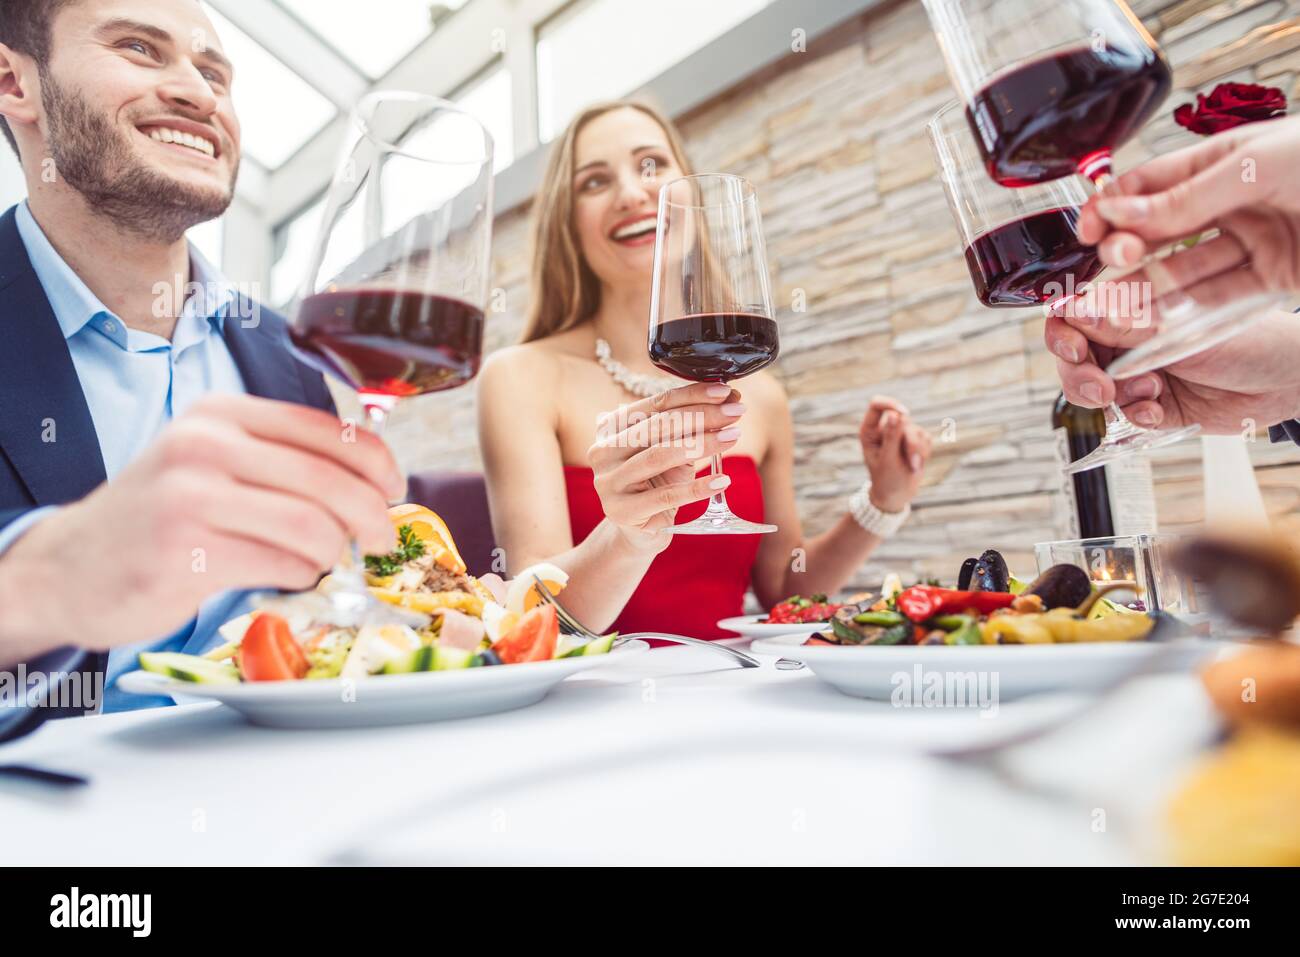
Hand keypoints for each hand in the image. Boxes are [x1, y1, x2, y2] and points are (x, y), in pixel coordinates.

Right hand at [0, 395, 403, 656]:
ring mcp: (191, 497)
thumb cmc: (161, 515)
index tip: (394, 490)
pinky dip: (300, 577)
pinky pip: (281, 566)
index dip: (377, 463)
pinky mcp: (185, 552)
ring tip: (324, 561)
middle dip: (372, 516)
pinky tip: (286, 576)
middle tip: (382, 541)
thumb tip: (372, 479)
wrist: (69, 566)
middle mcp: (205, 445)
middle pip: (330, 481)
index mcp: (223, 413)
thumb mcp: (212, 461)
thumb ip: (281, 459)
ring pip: (312, 527)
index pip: (328, 430)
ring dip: (334, 554)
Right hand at [587, 383, 744, 553]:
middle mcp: (603, 452)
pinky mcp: (622, 512)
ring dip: (701, 443)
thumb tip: (731, 400)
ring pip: (659, 456)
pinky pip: (667, 496)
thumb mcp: (673, 451)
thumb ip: (694, 426)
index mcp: (611, 429)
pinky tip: (722, 480)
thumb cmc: (658, 484)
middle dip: (702, 416)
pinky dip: (698, 488)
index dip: (692, 395)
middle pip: (658, 427)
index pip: (655, 404)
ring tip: (733, 437)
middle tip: (735, 412)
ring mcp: (609, 483)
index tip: (725, 392)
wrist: (640, 531)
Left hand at [859, 397, 929, 512]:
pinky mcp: (915, 439)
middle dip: (910, 442)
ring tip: (912, 467)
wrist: (897, 494)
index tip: (904, 413)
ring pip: (917, 430)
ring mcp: (900, 433)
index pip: (877, 404)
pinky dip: (924, 452)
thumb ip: (891, 437)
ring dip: (918, 450)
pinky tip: (916, 464)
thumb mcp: (887, 459)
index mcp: (870, 431)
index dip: (891, 404)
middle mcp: (884, 428)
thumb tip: (895, 414)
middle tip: (911, 463)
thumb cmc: (886, 479)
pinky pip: (926, 437)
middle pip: (903, 419)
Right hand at [1047, 306, 1299, 431]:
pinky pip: (1122, 416)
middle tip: (1100, 386)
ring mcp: (1138, 372)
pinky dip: (1135, 415)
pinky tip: (1158, 410)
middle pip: (1073, 356)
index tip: (1074, 348)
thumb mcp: (1182, 326)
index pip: (1076, 314)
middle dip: (1078, 374)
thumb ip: (1126, 322)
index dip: (1064, 333)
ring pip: (1091, 390)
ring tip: (1148, 393)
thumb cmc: (1253, 338)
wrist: (1289, 381)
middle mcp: (1130, 337)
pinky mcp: (1152, 405)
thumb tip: (1076, 310)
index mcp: (1134, 304)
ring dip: (1110, 396)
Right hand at [1077, 114, 1299, 299]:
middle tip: (1114, 257)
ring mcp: (1251, 241)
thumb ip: (1188, 195)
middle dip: (1127, 246)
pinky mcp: (1271, 278)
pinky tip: (1149, 315)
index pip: (1150, 184)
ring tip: (1113, 302)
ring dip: (1146, 286)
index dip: (1113, 205)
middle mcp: (1230, 201)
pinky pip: (1216, 298)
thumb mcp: (1257, 166)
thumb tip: (1120, 212)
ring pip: (1183, 269)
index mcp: (1223, 161)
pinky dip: (1182, 309)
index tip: (1088, 229)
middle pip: (1160, 228)